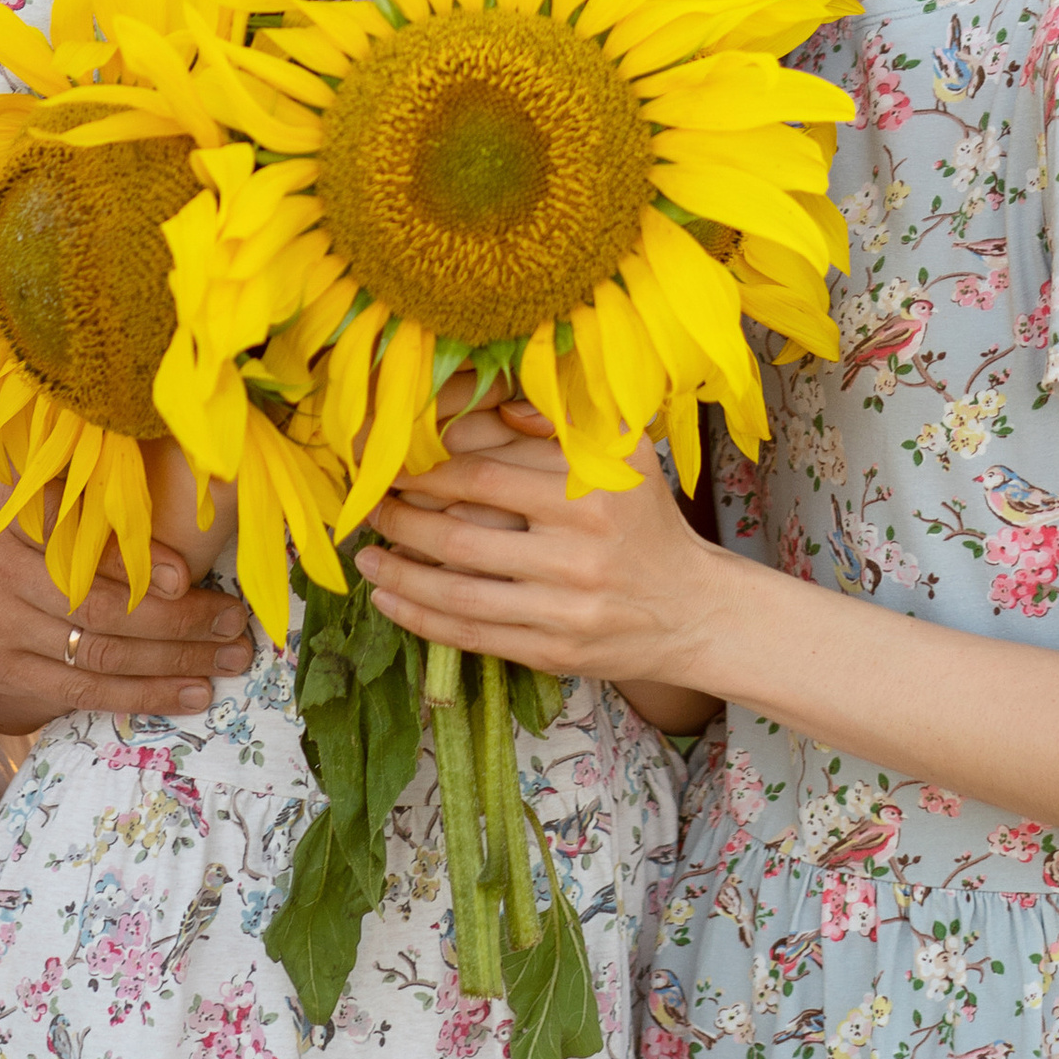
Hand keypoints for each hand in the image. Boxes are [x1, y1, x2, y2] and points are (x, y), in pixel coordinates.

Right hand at [0, 384, 252, 716]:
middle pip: (102, 609)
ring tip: (233, 660)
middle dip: (181, 624)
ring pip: (100, 658)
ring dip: (175, 664)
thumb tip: (109, 381)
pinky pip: (77, 691)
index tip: (185, 576)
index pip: (72, 537)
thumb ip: (31, 400)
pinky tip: (188, 694)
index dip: (133, 563)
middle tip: (239, 624)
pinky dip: (138, 697)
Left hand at [358, 425, 715, 693]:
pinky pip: (471, 635)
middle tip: (365, 508)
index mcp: (587, 495)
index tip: (385, 462)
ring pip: (456, 592)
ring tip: (366, 555)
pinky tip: (389, 598)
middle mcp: (575, 555)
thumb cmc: (646, 520)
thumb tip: (497, 405)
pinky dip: (421, 619)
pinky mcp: (553, 653)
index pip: (481, 477)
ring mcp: (562, 610)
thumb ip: (562, 423)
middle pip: (458, 535)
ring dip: (398, 572)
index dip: (421, 469)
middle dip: (398, 520)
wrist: (692, 610)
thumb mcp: (624, 454)